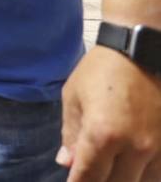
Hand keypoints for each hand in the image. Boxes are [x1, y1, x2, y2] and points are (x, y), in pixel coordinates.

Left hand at [59, 45, 160, 180]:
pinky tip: (134, 168)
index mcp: (103, 134)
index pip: (88, 177)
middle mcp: (134, 146)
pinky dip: (146, 174)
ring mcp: (159, 146)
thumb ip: (70, 134)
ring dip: (125, 178)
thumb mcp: (74, 97)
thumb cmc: (101, 70)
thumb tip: (67, 163)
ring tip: (112, 170)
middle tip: (91, 175)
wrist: (141, 49)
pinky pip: (160, 171)